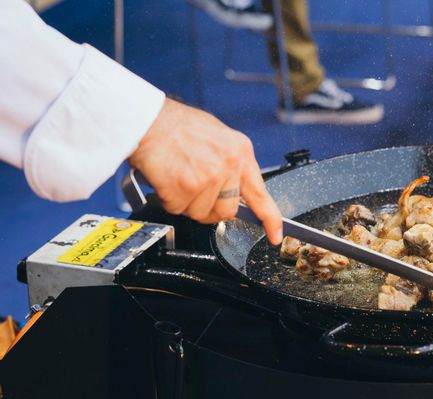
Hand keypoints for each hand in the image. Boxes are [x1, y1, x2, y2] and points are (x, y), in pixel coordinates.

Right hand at [129, 98, 282, 243]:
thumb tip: (233, 190)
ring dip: (186, 203)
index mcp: (240, 152)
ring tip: (178, 178)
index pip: (261, 195)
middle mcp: (229, 166)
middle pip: (227, 211)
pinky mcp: (185, 187)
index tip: (275, 235)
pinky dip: (168, 200)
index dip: (270, 219)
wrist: (147, 118)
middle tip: (195, 192)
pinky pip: (178, 209)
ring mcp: (208, 178)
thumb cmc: (176, 125)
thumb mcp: (219, 137)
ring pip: (200, 213)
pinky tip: (166, 180)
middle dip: (210, 208)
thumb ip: (230, 164)